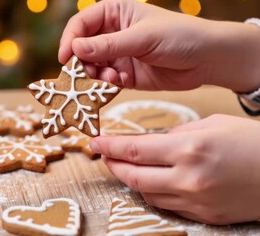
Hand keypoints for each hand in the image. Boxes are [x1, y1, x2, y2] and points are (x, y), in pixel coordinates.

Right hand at [59, 0, 259, 91]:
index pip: (80, 24)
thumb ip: (108, 45)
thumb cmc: (179, 36)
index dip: (69, 40)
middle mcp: (112, 33)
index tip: (65, 59)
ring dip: (95, 76)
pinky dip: (106, 85)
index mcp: (114, 13)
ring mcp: (117, 54)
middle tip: (87, 75)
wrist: (207, 59)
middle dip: (82, 63)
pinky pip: (104, 81)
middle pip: (81, 48)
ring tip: (111, 79)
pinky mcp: (123, 74)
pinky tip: (119, 84)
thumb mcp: (142, 38)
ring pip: (91, 67)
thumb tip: (75, 48)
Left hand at [90, 114, 259, 224]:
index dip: (110, 146)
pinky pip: (166, 205)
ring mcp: (194, 201)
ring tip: (125, 167)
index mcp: (189, 149)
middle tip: (104, 155)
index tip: (95, 142)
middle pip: (133, 176)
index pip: (134, 150)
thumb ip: (177, 133)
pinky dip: (153, 192)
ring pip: (146, 193)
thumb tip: (153, 141)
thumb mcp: (212, 124)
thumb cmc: (252, 143)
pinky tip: (151, 181)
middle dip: (113, 165)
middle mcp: (187, 178)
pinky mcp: (203, 216)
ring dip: (131, 179)